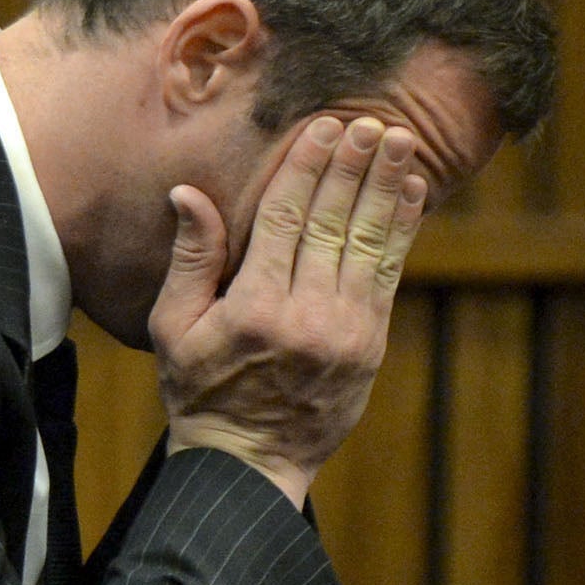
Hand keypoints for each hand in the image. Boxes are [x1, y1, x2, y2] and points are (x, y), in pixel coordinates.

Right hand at [147, 114, 429, 507]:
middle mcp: (305, 318)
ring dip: (386, 188)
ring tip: (401, 142)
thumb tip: (189, 193)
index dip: (306, 168)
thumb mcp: (174, 329)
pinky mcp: (370, 347)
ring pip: (368, 244)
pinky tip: (410, 193)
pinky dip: (401, 231)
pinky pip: (388, 276)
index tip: (324, 127)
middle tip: (372, 122)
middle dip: (353, 167)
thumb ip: (191, 259)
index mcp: (253, 310)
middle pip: (332, 223)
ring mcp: (344, 334)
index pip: (284, 219)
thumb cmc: (200, 390)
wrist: (249, 463)